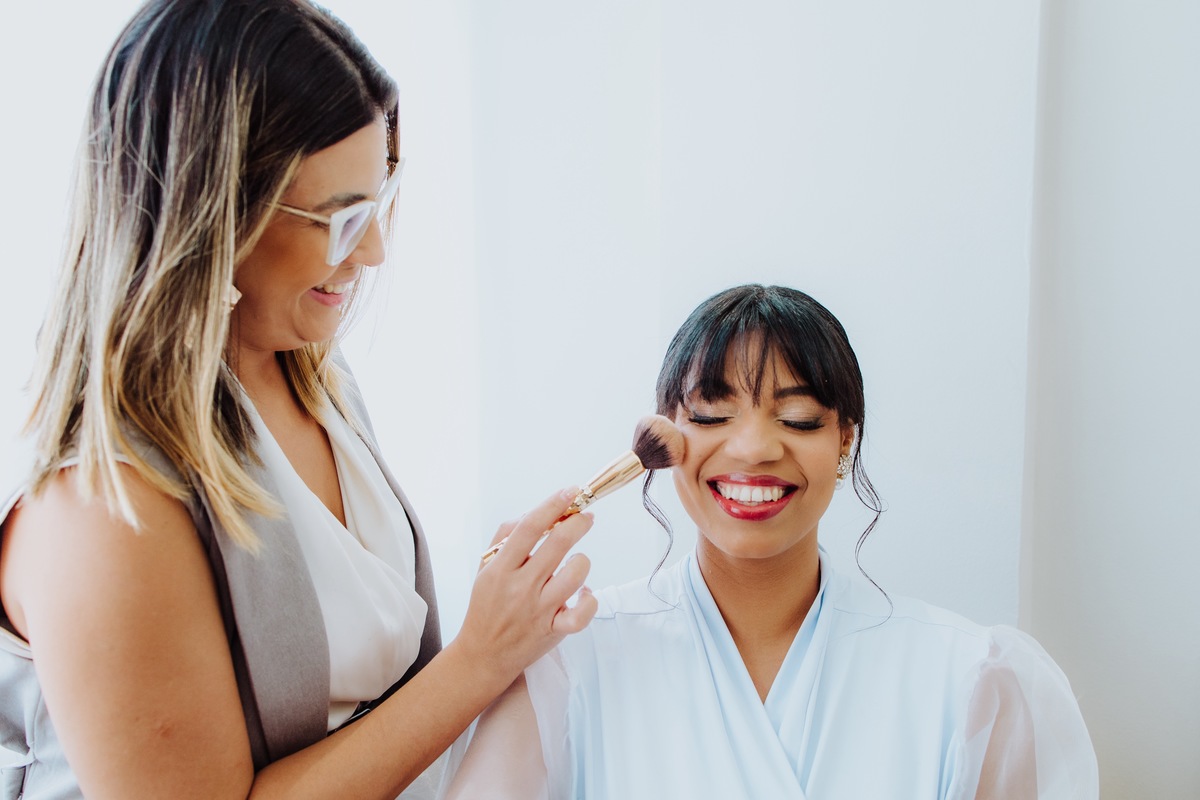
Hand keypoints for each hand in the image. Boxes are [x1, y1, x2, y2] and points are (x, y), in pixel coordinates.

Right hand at [454, 488, 597, 684]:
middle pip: (558, 544)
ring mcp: (538, 610)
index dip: (553, 505)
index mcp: (501, 568)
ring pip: (575, 575)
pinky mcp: (553, 631)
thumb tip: (532, 513)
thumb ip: (505, 537)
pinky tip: (584, 594)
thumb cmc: (487, 606)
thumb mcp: (486, 568)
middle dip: (578, 523)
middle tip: (586, 516)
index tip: (570, 492)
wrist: (483, 654)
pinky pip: (581, 614)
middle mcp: (520, 587)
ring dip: (582, 561)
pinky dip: (589, 600)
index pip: (530, 528)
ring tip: (577, 561)